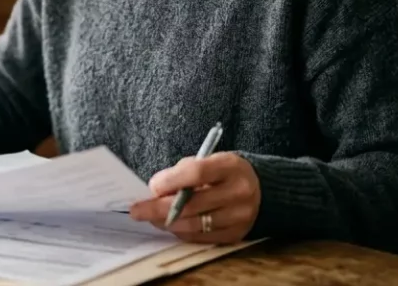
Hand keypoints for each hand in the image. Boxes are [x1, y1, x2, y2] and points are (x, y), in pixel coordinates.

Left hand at [128, 153, 259, 243]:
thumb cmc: (224, 172)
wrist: (261, 189)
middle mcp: (239, 192)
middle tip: (137, 210)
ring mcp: (240, 216)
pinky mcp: (236, 234)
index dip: (171, 181)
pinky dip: (182, 232)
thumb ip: (183, 172)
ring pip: (194, 224)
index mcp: (230, 167)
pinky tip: (169, 224)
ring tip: (150, 217)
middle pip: (192, 204)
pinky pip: (201, 237)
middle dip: (159, 208)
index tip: (151, 187)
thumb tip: (155, 190)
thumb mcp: (209, 160)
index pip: (197, 173)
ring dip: (167, 222)